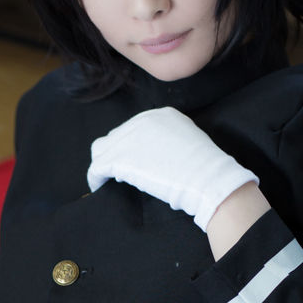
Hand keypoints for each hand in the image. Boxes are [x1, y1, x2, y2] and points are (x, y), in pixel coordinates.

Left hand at [87, 107, 258, 231]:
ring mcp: (128, 138)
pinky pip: (97, 168)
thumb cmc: (204, 168)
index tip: (132, 162)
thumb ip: (168, 141)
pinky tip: (99, 187)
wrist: (206, 177)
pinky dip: (95, 178)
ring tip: (108, 179)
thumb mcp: (188, 142)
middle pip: (116, 137)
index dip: (130, 146)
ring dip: (103, 163)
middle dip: (116, 154)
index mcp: (160, 115)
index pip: (134, 128)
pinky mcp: (119, 158)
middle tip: (121, 174)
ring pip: (101, 149)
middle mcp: (141, 121)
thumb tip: (154, 156)